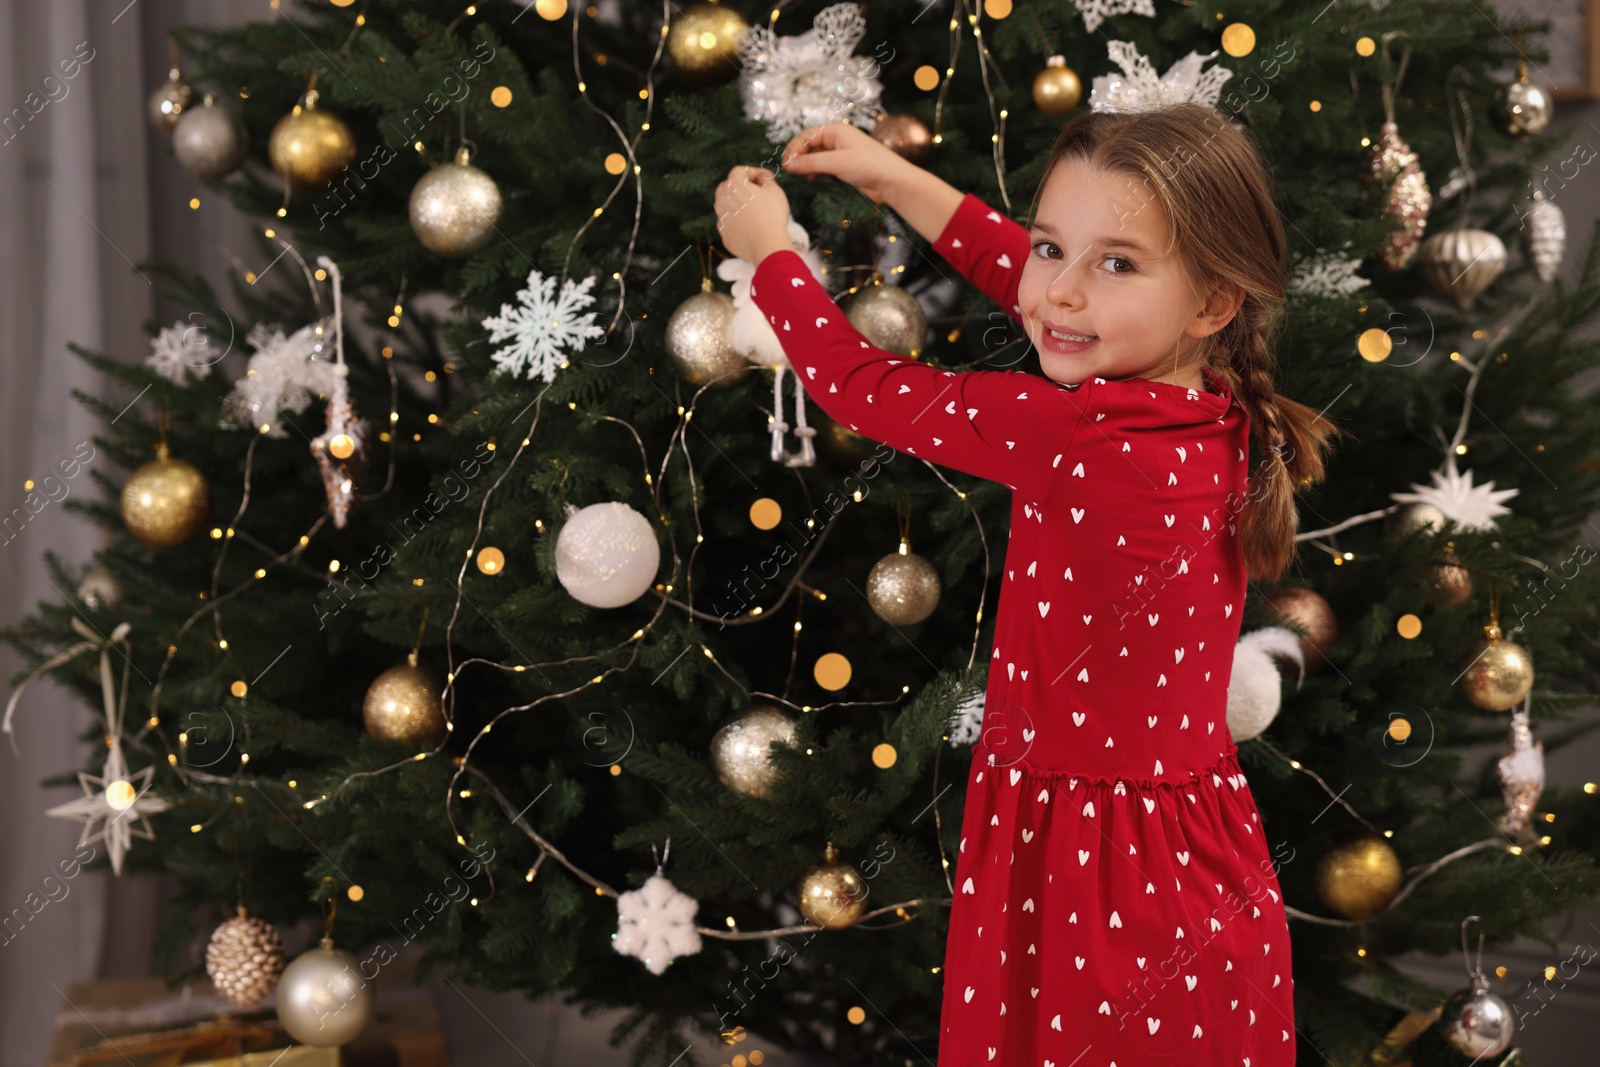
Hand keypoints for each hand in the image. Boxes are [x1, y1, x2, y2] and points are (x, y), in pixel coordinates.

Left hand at [715, 166, 793, 263]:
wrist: (767, 245)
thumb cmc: (772, 214)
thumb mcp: (775, 190)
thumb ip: (767, 178)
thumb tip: (763, 175)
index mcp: (733, 185)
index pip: (739, 170)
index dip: (754, 171)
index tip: (766, 177)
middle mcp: (721, 200)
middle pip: (727, 187)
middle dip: (740, 186)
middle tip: (756, 191)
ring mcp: (721, 219)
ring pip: (726, 207)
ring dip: (737, 205)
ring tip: (754, 210)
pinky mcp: (724, 235)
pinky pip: (730, 224)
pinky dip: (738, 222)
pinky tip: (751, 226)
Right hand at [780, 122, 915, 204]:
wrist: (893, 181)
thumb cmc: (870, 166)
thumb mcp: (837, 163)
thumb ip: (811, 163)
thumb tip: (789, 164)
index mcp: (836, 130)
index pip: (807, 136)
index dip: (794, 148)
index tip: (785, 163)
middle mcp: (837, 139)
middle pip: (810, 145)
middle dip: (798, 156)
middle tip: (788, 170)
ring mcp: (841, 152)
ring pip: (816, 156)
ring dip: (806, 165)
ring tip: (798, 176)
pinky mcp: (844, 166)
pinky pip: (824, 165)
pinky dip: (815, 171)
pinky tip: (810, 178)